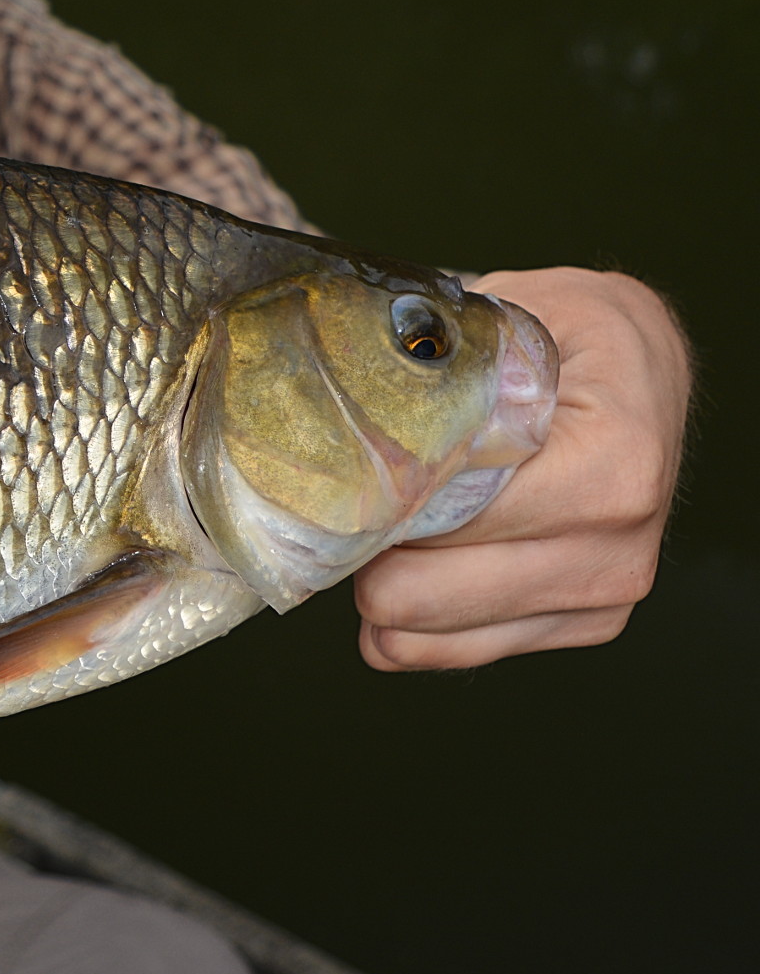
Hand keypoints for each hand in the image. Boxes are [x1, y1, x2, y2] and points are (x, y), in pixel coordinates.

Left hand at [355, 267, 690, 669]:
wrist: (640, 370)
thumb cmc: (572, 335)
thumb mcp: (513, 321)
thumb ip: (441, 376)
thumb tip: (343, 406)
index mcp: (609, 468)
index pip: (443, 516)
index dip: (369, 496)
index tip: (333, 468)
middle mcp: (614, 550)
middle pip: (420, 594)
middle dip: (361, 549)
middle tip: (341, 497)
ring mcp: (601, 599)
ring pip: (423, 636)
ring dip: (379, 585)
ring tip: (375, 522)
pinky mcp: (581, 626)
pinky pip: (448, 651)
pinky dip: (406, 618)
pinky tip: (400, 564)